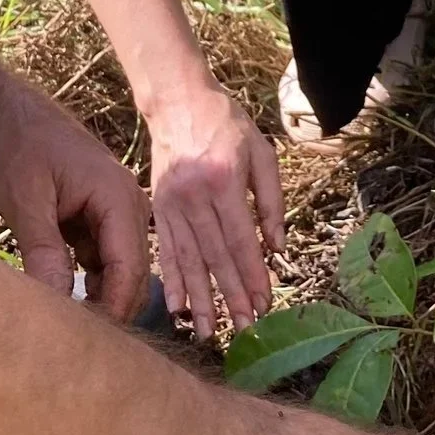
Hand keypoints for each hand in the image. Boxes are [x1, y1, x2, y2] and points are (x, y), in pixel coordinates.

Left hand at [0, 61, 151, 321]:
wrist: (4, 108)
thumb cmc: (16, 144)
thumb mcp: (25, 199)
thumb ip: (44, 252)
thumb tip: (57, 310)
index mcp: (118, 197)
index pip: (129, 270)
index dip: (110, 311)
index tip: (82, 344)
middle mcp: (127, 205)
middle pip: (130, 275)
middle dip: (106, 310)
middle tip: (69, 346)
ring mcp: (113, 210)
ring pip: (116, 271)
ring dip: (94, 296)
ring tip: (61, 327)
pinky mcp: (95, 216)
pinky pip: (100, 259)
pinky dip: (83, 279)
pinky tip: (56, 294)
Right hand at [147, 83, 285, 340]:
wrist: (177, 102)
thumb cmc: (227, 125)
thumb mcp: (262, 153)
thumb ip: (272, 201)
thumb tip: (279, 248)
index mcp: (224, 180)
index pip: (241, 238)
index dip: (253, 274)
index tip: (264, 303)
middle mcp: (194, 196)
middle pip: (215, 255)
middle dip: (231, 295)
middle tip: (245, 328)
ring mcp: (170, 204)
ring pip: (188, 259)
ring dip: (201, 299)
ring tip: (211, 331)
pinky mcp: (156, 208)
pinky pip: (165, 250)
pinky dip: (171, 280)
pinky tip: (177, 307)